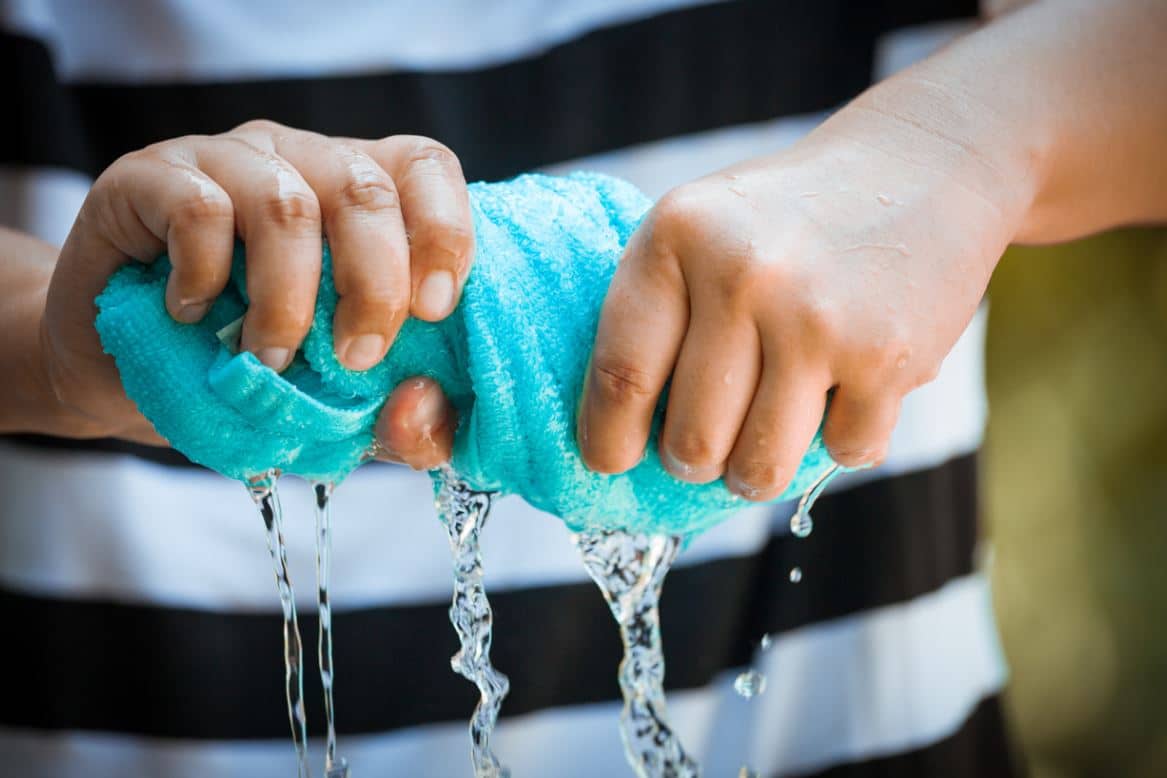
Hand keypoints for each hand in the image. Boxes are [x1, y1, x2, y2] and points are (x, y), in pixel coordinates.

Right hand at [40, 120, 465, 467]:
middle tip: (355, 356)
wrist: (130, 376)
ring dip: (289, 299)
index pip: (425, 167)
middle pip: (365, 189)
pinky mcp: (150, 178)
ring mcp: (227, 160)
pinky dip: (206, 275)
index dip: (445, 231)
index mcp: (364, 193)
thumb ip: (406, 421)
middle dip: (375, 285)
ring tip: (270, 358)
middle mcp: (301, 160)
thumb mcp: (346, 408)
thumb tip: (421, 408)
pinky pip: (198, 208)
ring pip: (287, 204)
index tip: (433, 310)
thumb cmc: (256, 374)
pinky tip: (192, 313)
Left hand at [578, 105, 1028, 499]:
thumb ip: (656, 314)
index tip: (611, 462)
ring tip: (767, 433)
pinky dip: (844, 438)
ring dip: (758, 470)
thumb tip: (619, 439)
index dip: (608, 438)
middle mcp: (740, 276)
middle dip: (695, 461)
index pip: (620, 373)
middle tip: (708, 442)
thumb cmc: (788, 219)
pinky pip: (842, 454)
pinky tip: (847, 388)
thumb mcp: (701, 231)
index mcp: (675, 237)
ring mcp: (816, 319)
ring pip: (758, 468)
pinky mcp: (885, 356)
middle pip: (690, 443)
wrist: (922, 165)